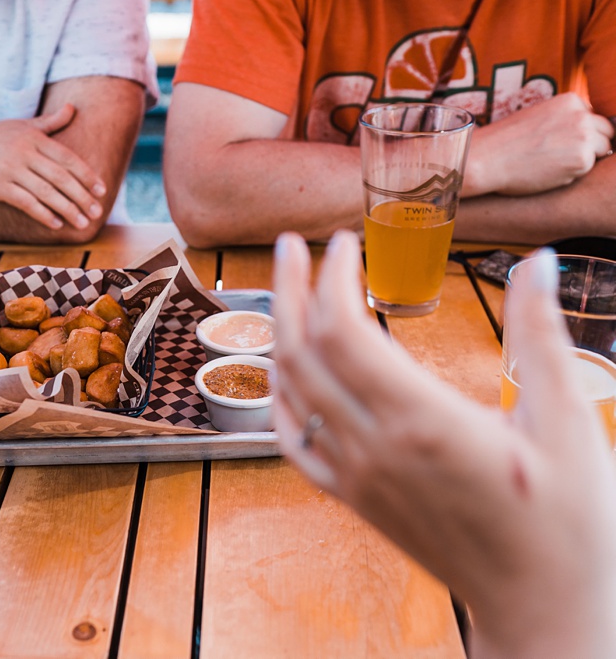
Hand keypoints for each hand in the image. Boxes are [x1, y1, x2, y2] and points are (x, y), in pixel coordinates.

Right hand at [0, 103, 106, 229]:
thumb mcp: (20, 126)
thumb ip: (49, 122)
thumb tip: (72, 108)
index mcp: (33, 137)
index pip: (67, 158)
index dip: (87, 175)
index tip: (102, 190)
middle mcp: (24, 151)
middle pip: (61, 177)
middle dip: (82, 196)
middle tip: (97, 212)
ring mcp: (10, 169)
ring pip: (46, 192)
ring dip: (67, 209)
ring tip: (82, 223)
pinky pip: (25, 202)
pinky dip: (42, 214)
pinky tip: (55, 224)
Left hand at [273, 231, 615, 656]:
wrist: (537, 605)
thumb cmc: (566, 521)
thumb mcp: (568, 423)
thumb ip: (543, 338)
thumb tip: (540, 262)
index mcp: (421, 421)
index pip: (342, 330)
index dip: (330, 277)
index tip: (343, 242)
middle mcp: (374, 446)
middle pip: (301, 351)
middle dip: (290, 289)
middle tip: (291, 245)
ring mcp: (355, 476)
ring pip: (290, 391)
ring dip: (280, 334)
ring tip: (287, 292)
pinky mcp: (353, 498)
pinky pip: (294, 441)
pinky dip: (281, 396)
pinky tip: (287, 372)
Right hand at [464, 93, 614, 196]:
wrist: (484, 159)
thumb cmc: (504, 142)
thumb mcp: (537, 117)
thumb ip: (562, 120)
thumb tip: (585, 132)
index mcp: (570, 100)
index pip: (594, 117)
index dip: (582, 133)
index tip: (564, 144)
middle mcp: (582, 115)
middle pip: (606, 133)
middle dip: (591, 145)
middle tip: (562, 157)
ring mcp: (584, 137)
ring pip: (601, 152)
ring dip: (582, 160)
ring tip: (551, 164)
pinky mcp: (582, 160)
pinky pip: (586, 171)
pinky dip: (570, 175)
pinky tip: (546, 172)